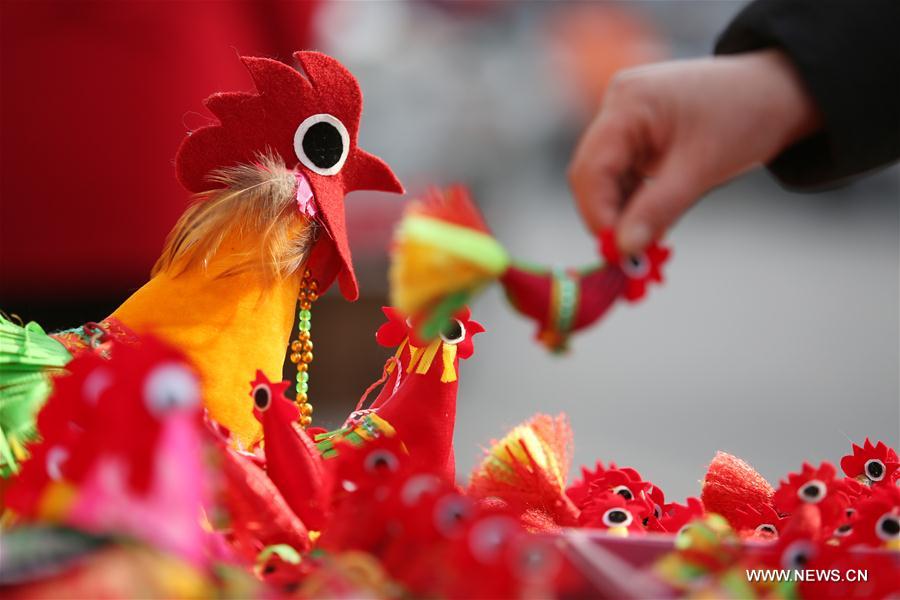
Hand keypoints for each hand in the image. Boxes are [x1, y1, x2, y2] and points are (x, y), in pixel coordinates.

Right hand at [568, 50, 820, 253]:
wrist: (777, 92)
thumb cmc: (745, 117)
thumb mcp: (701, 168)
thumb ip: (658, 209)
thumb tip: (624, 248)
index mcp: (628, 103)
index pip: (591, 168)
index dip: (597, 213)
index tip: (617, 251)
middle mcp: (617, 105)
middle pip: (591, 173)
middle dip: (606, 215)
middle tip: (628, 253)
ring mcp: (624, 118)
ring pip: (604, 178)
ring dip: (620, 211)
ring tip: (645, 240)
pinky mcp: (635, 132)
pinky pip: (621, 173)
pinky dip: (632, 201)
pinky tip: (650, 219)